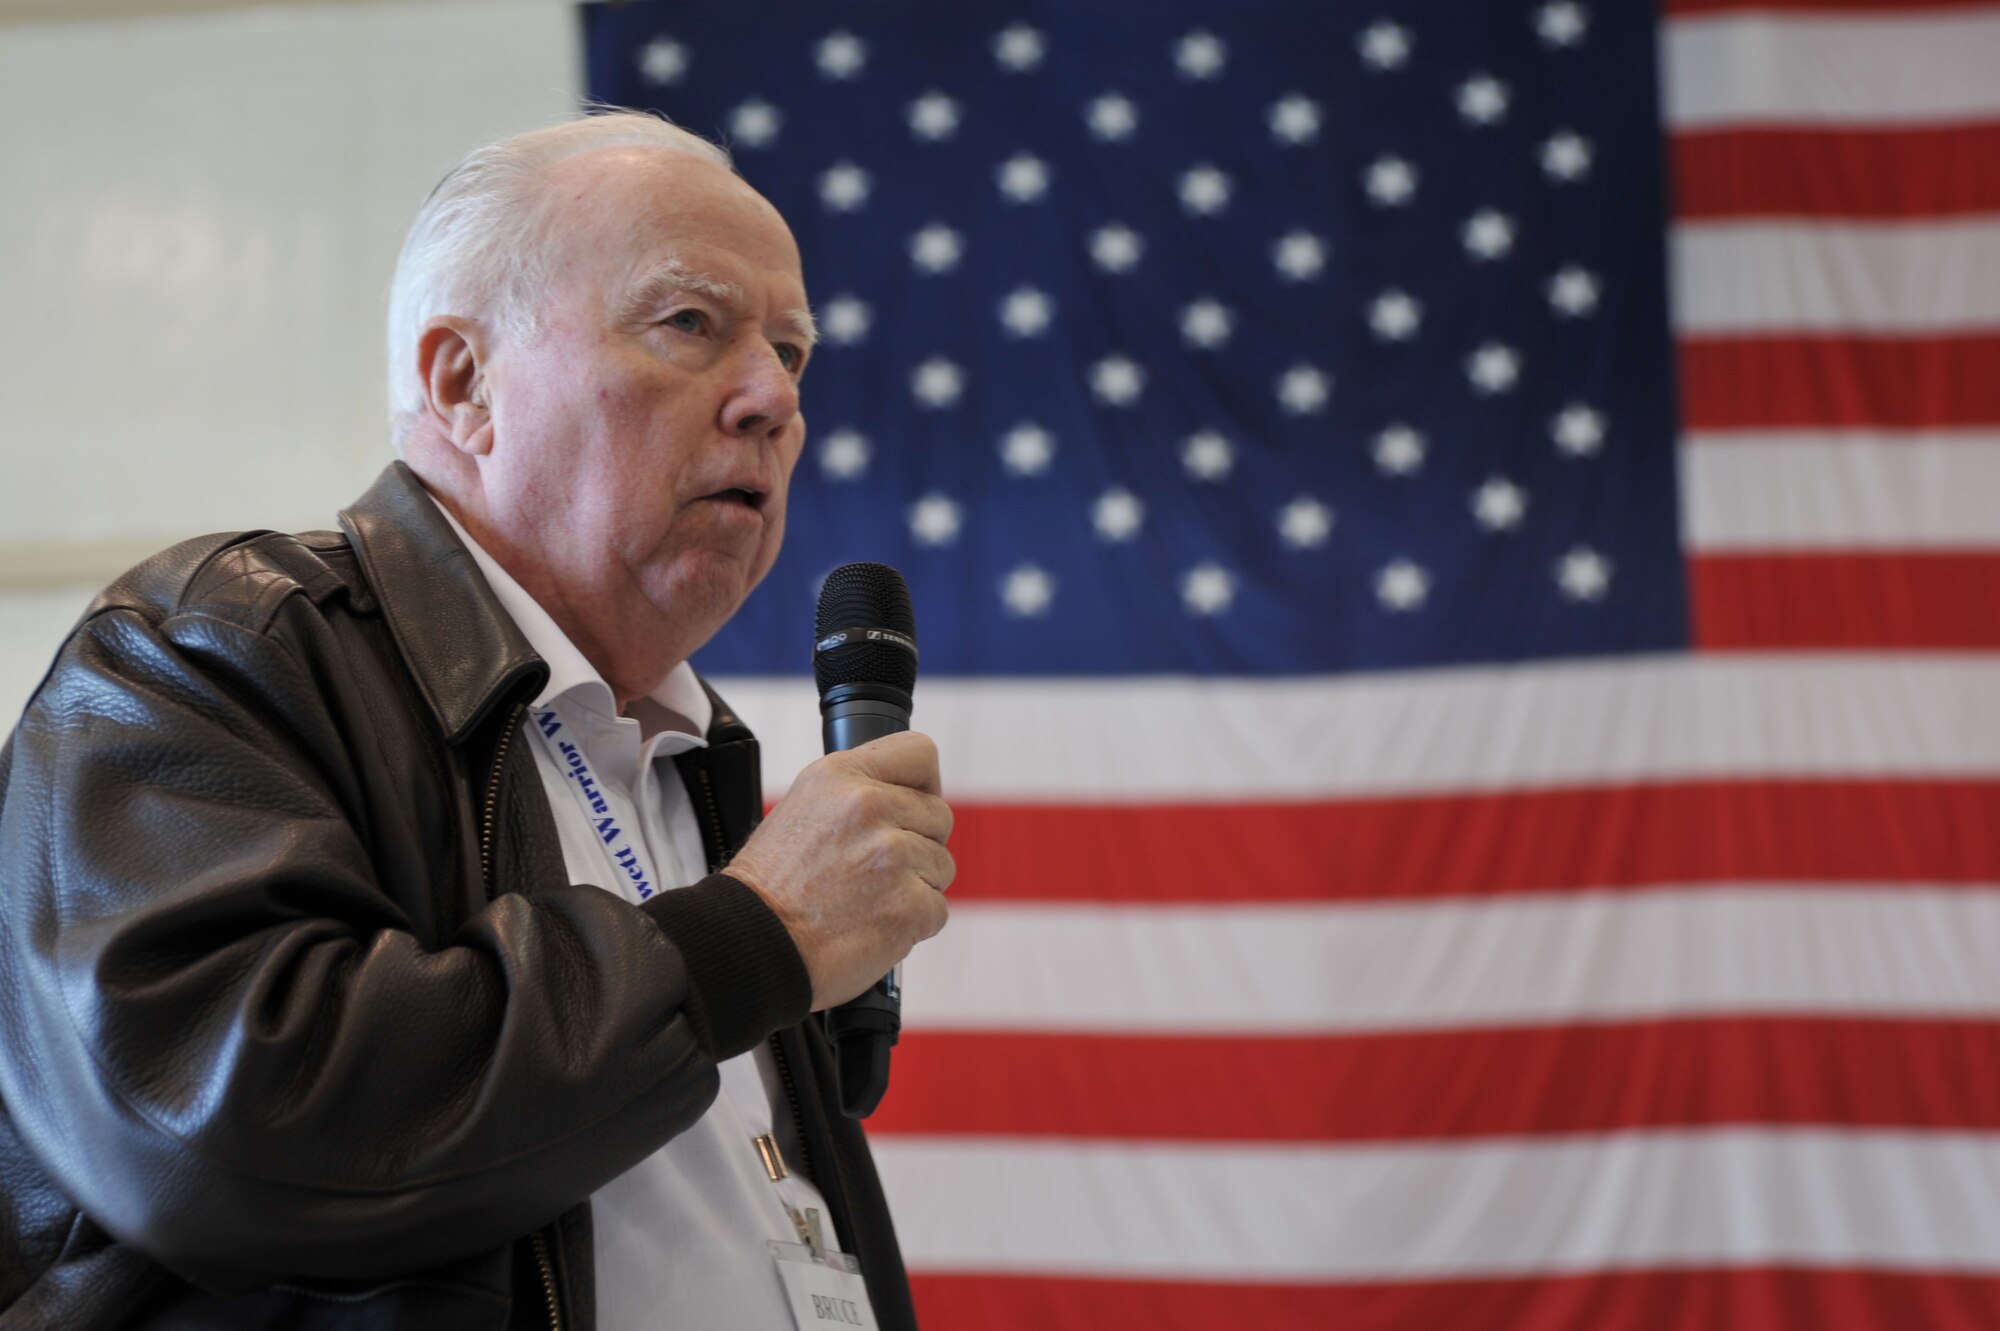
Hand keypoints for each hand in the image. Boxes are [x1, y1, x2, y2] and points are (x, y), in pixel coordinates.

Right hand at [723, 730, 953, 1009]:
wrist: (752, 944)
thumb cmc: (771, 886)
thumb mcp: (802, 807)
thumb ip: (856, 792)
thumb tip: (909, 794)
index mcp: (842, 776)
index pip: (920, 753)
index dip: (923, 784)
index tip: (911, 807)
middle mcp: (869, 807)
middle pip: (939, 815)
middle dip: (918, 843)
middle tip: (874, 869)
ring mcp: (893, 856)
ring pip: (941, 865)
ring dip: (915, 886)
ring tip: (867, 900)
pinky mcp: (909, 905)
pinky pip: (937, 909)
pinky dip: (913, 924)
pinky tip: (873, 924)